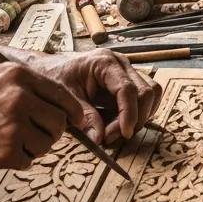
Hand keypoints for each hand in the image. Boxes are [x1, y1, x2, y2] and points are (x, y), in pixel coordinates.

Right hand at [0, 62, 84, 172]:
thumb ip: (20, 81)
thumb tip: (50, 91)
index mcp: (19, 76)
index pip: (62, 95)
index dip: (72, 110)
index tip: (76, 120)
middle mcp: (21, 98)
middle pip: (59, 121)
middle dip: (53, 132)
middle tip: (38, 136)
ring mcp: (14, 125)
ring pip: (47, 143)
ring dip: (35, 148)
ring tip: (12, 144)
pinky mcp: (6, 152)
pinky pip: (28, 161)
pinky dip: (17, 161)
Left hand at [38, 50, 161, 144]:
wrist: (50, 70)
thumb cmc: (55, 80)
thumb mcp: (66, 99)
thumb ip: (85, 117)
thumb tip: (100, 138)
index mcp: (104, 63)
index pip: (128, 89)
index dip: (129, 113)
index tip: (124, 134)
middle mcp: (121, 63)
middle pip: (146, 91)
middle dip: (135, 118)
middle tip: (112, 137)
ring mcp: (127, 71)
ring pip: (152, 93)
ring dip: (140, 116)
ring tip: (116, 132)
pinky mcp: (129, 80)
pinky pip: (146, 97)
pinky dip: (139, 113)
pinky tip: (119, 124)